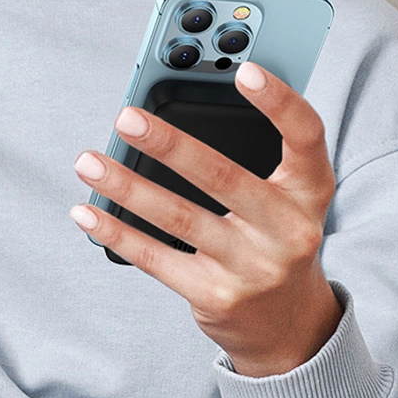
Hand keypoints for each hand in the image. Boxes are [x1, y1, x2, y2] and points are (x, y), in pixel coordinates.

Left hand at [71, 61, 342, 376]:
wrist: (288, 326)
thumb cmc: (275, 238)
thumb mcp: (288, 197)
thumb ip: (259, 153)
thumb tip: (183, 107)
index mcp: (309, 192)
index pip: (306, 136)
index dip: (280, 101)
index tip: (245, 71)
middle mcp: (287, 230)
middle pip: (223, 177)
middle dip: (169, 144)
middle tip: (126, 117)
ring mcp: (252, 267)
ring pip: (178, 217)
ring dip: (126, 186)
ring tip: (88, 161)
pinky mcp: (215, 296)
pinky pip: (156, 258)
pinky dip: (117, 232)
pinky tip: (88, 212)